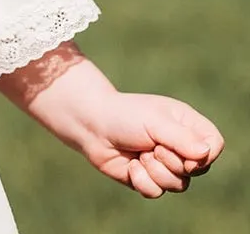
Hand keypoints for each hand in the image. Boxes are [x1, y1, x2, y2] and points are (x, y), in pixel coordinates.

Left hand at [81, 92, 223, 197]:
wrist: (91, 125)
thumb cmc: (124, 115)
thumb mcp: (154, 122)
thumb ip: (181, 138)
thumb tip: (205, 154)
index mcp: (185, 124)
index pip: (214, 144)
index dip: (205, 154)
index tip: (185, 151)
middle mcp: (179, 145)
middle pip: (198, 170)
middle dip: (171, 161)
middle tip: (152, 145)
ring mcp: (165, 164)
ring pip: (178, 185)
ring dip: (155, 170)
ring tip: (140, 154)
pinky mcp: (149, 178)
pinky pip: (157, 192)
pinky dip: (142, 180)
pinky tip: (131, 165)